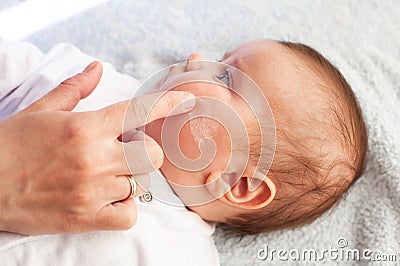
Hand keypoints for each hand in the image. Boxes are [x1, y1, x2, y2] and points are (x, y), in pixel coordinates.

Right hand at [0, 61, 194, 234]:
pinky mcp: (86, 218)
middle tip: (123, 151)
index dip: (166, 103)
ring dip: (128, 178)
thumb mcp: (41, 109)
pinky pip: (129, 214)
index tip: (185, 100)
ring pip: (139, 184)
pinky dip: (125, 208)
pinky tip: (109, 200)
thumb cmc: (11, 145)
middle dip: (143, 151)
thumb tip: (97, 67)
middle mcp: (93, 158)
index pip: (138, 111)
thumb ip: (75, 88)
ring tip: (104, 176)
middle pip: (150, 154)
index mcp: (84, 127)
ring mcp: (92, 191)